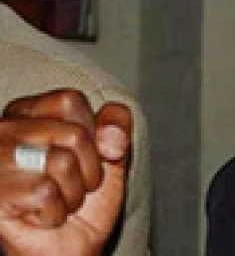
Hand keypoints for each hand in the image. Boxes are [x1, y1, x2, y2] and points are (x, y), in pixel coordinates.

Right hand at [0, 90, 131, 255]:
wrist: (72, 247)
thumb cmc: (84, 198)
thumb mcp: (111, 154)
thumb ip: (116, 127)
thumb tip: (111, 136)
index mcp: (29, 112)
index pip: (71, 100)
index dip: (92, 133)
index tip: (85, 156)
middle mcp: (5, 129)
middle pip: (73, 134)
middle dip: (88, 169)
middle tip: (73, 186)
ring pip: (61, 162)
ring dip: (73, 193)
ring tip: (58, 201)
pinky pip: (46, 193)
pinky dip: (55, 213)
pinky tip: (41, 216)